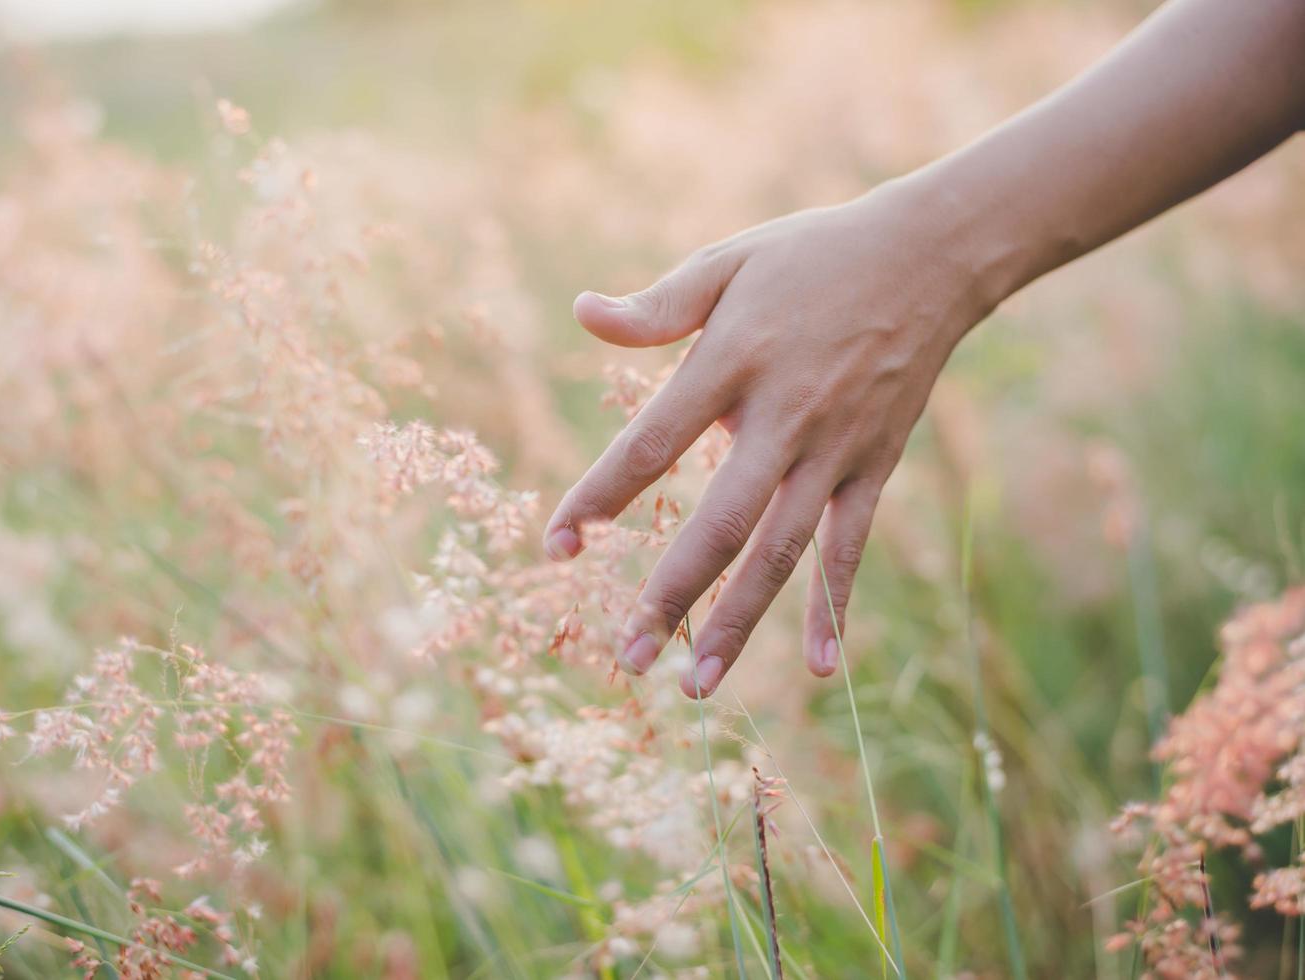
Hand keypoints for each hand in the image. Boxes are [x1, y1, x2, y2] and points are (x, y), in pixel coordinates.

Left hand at [543, 181, 997, 696]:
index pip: (650, 444)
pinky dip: (832, 609)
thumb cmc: (811, 257)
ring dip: (739, 621)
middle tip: (628, 658)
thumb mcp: (727, 264)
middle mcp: (782, 416)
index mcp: (732, 362)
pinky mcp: (873, 467)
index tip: (555, 545)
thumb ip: (656, 307)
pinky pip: (850, 549)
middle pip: (720, 522)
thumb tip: (580, 312)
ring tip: (695, 685)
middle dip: (671, 595)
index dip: (598, 497)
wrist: (930, 255)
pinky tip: (818, 669)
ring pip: (782, 551)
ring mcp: (833, 450)